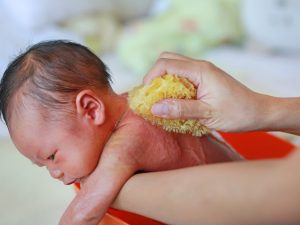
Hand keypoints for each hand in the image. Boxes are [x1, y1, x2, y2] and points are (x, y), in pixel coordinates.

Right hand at [144, 52, 266, 131]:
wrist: (259, 112)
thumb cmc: (237, 113)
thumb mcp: (207, 114)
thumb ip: (180, 109)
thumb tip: (154, 108)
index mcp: (200, 70)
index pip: (166, 64)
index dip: (151, 77)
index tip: (148, 96)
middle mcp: (200, 66)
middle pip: (168, 59)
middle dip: (155, 75)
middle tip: (153, 96)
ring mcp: (203, 71)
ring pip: (174, 66)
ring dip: (164, 80)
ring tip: (163, 99)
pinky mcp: (205, 78)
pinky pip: (183, 75)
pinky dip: (173, 84)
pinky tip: (176, 100)